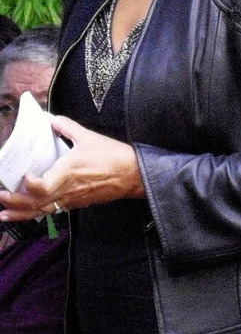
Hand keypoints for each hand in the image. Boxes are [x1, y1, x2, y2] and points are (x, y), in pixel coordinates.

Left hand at [0, 116, 145, 221]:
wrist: (133, 175)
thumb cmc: (113, 157)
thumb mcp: (89, 137)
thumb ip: (68, 127)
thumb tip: (52, 119)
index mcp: (68, 172)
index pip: (42, 186)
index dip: (30, 183)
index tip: (24, 175)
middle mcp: (68, 189)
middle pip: (36, 202)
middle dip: (15, 202)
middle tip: (0, 197)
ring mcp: (73, 199)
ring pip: (43, 211)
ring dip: (22, 213)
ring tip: (4, 214)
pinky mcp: (78, 204)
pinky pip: (55, 211)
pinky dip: (39, 212)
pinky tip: (29, 212)